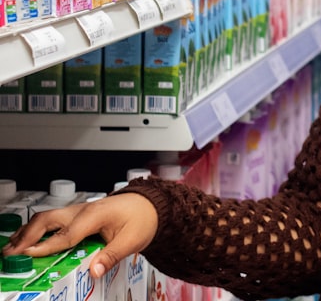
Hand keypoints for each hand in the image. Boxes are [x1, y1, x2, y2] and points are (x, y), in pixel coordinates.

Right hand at [2, 194, 158, 278]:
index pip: (66, 234)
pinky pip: (53, 220)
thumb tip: (94, 271)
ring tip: (11, 249)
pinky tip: (27, 240)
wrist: (151, 204)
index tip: (28, 256)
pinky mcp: (78, 214)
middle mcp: (84, 210)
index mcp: (95, 215)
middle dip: (27, 237)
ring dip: (28, 232)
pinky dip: (36, 230)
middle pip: (48, 220)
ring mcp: (80, 210)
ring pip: (47, 218)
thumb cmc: (143, 218)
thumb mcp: (132, 240)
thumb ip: (111, 256)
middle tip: (11, 254)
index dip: (46, 246)